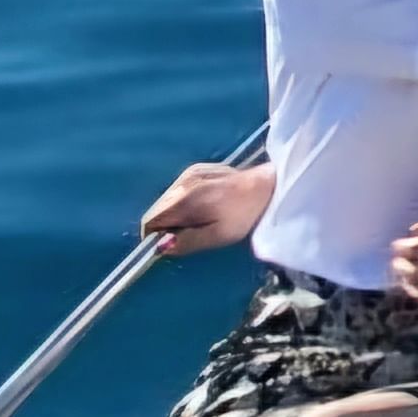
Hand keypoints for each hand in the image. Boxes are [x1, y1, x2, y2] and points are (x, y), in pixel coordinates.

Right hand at [142, 160, 271, 256]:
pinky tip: (204, 204)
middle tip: (190, 233)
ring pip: (166, 200)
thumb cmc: (244, 215)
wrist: (267, 186)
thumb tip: (159, 248)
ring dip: (174, 213)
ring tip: (200, 219)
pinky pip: (177, 190)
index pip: (150, 220)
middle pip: (156, 209)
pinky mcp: (197, 168)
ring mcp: (189, 173)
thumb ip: (187, 242)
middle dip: (165, 225)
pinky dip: (183, 201)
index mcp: (184, 199)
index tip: (171, 244)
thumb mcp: (218, 236)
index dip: (154, 236)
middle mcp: (182, 182)